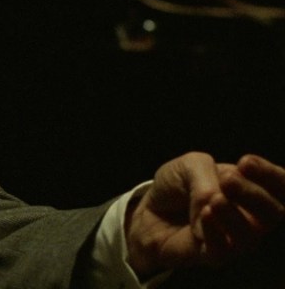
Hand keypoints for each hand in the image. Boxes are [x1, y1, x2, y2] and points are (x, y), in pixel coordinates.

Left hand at [125, 152, 284, 279]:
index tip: (245, 161)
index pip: (279, 188)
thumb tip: (215, 201)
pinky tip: (204, 215)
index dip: (272, 175)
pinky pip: (223, 251)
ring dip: (233, 215)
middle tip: (228, 180)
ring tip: (215, 199)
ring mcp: (234, 240)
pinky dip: (215, 232)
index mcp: (252, 191)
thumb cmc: (176, 186)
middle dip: (254, 195)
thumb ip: (206, 176)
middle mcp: (251, 218)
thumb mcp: (190, 166)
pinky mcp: (212, 256)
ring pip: (250, 235)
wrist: (147, 210)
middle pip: (274, 213)